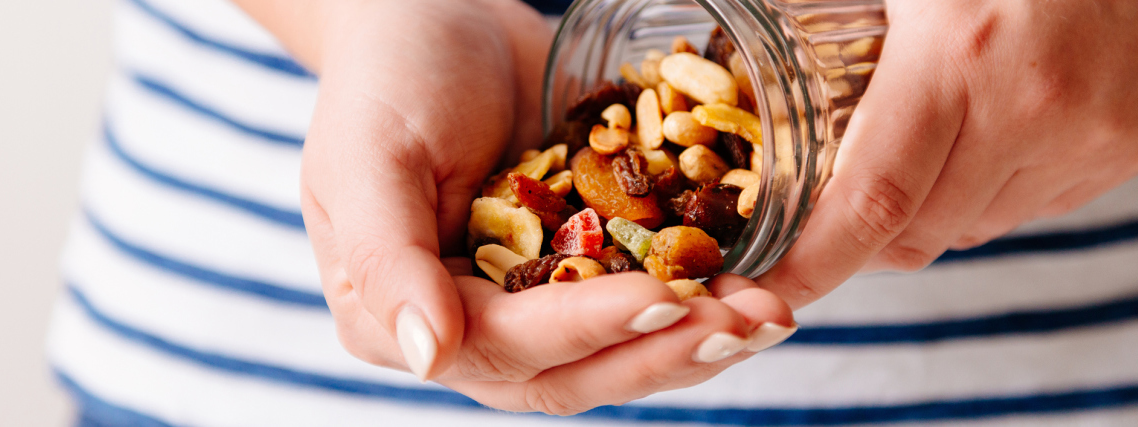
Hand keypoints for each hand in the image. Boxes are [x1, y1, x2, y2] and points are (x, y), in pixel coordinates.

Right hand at [283, 0, 795, 413]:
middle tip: (743, 322)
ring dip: (695, 338)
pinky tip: (758, 281)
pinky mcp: (583, 267)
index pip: (504, 347)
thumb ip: (385, 261)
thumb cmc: (387, 79)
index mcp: (400, 319)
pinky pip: (643, 297)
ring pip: (619, 351)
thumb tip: (429, 359)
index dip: (586, 328)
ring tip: (769, 313)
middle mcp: (470, 328)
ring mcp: (531, 303)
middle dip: (662, 352)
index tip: (662, 297)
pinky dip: (700, 296)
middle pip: (573, 372)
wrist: (435, 21)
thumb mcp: (368, 157)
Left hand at [757, 0, 1137, 307]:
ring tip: (921, 150)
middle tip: (826, 219)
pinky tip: (986, 138)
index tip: (766, 291)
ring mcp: (1088, 135)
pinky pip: (1032, 208)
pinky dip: (988, 195)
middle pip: (916, 233)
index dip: (813, 263)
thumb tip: (740, 50)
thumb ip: (829, 21)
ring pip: (972, 228)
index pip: (871, 201)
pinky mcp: (1128, 147)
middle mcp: (1027, 108)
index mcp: (956, 56)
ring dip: (928, 215)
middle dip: (859, 244)